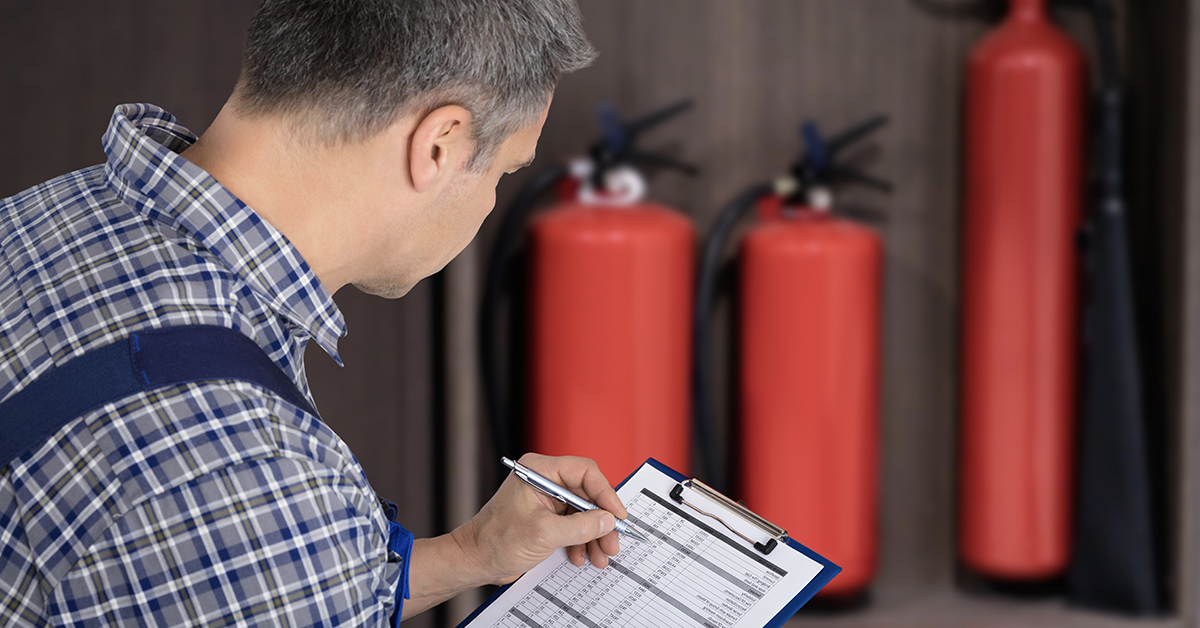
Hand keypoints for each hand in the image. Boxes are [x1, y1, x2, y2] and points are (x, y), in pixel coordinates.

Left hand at [452, 453, 626, 583]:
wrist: (474, 561)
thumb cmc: (494, 540)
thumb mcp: (543, 533)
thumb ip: (580, 526)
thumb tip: (608, 521)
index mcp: (539, 470)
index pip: (584, 472)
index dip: (605, 493)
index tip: (617, 515)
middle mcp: (544, 480)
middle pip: (587, 494)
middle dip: (601, 521)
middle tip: (613, 542)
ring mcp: (546, 499)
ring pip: (584, 512)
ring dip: (594, 535)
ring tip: (601, 556)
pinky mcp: (547, 517)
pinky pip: (574, 524)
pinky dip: (581, 541)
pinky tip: (582, 556)